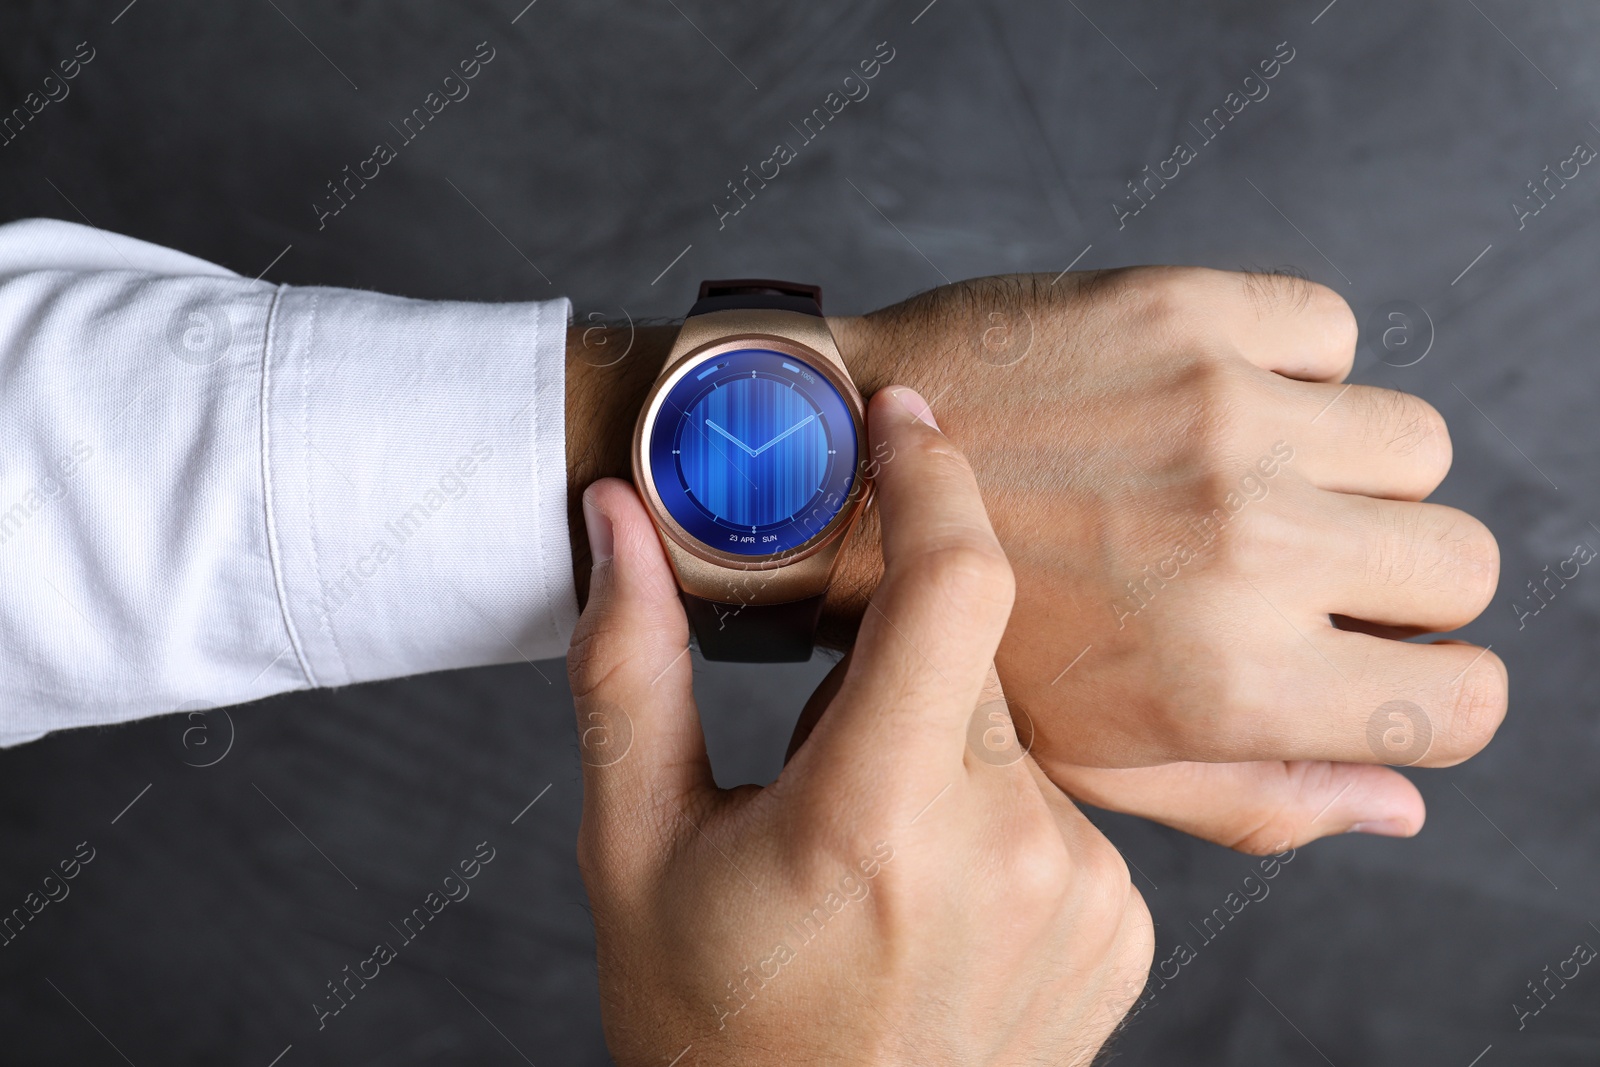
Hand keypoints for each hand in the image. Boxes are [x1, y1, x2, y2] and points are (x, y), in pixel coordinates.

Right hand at [568, 387, 1151, 1065]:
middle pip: (968, 655)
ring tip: (869, 860)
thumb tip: (617, 521)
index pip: (953, 585)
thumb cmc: (711, 1033)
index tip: (899, 422)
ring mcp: (1083, 894)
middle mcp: (1009, 853)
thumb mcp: (636, 852)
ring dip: (939, 742)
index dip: (931, 477)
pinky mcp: (1123, 925)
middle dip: (890, 661)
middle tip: (816, 754)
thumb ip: (629, 671)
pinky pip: (1058, 801)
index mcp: (875, 823)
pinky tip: (930, 896)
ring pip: (1010, 729)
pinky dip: (991, 810)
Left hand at [823, 268, 1505, 850]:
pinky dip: (1288, 363)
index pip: (1464, 700)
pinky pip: (1330, 330)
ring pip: (1412, 441)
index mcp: (1231, 680)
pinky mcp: (1183, 313)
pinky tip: (1193, 400)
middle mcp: (1247, 546)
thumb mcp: (1088, 760)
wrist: (823, 483)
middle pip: (1459, 562)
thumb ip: (1251, 797)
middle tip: (1292, 567)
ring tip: (1228, 481)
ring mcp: (1220, 416)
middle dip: (1395, 576)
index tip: (1369, 657)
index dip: (1429, 687)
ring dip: (1342, 465)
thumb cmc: (952, 639)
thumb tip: (1400, 805)